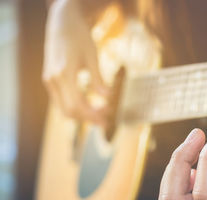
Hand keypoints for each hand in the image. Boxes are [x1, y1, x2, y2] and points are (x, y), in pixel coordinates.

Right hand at [43, 0, 108, 124]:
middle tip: (106, 120)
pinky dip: (74, 107)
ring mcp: (49, 80)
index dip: (92, 114)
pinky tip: (89, 106)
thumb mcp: (92, 56)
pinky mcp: (50, 80)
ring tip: (100, 115)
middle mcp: (53, 79)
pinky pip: (60, 101)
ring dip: (81, 115)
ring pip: (63, 108)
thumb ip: (98, 78)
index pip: (77, 104)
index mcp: (64, 73)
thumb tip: (108, 97)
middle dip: (88, 118)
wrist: (62, 22)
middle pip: (69, 110)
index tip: (107, 117)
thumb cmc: (80, 37)